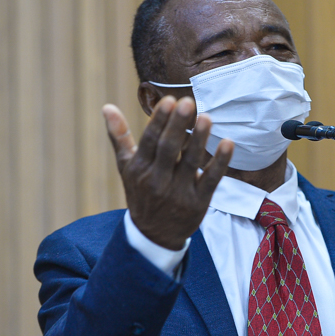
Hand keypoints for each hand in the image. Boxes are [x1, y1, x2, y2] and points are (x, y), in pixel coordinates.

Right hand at [102, 96, 232, 249]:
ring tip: (207, 117)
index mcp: (139, 169)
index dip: (159, 121)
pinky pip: (211, 180)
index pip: (149, 141)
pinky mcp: (199, 201)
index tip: (169, 100)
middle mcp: (157, 180)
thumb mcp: (126, 167)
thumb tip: (107, 106)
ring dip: (199, 139)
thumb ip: (119, 137)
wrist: (154, 235)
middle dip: (177, 125)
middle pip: (168, 149)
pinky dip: (220, 162)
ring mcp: (179, 192)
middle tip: (187, 102)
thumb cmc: (141, 192)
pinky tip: (228, 143)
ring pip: (190, 163)